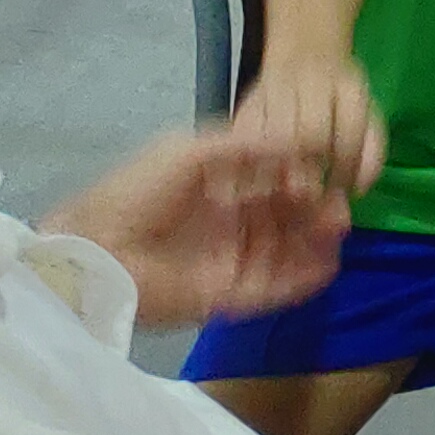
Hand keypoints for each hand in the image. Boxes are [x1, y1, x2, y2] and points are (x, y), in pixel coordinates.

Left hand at [42, 128, 352, 326]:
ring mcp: (232, 260)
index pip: (273, 178)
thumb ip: (243, 144)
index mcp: (219, 186)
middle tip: (338, 202)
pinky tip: (329, 262)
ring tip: (337, 226)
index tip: (322, 167)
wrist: (96, 253)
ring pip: (289, 249)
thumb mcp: (186, 152)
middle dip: (316, 206)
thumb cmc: (135, 194)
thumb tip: (297, 138)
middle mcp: (231, 222)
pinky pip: (277, 287)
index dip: (301, 172)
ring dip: (317, 239)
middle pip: (287, 215)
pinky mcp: (230, 296)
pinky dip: (305, 278)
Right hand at [228, 46, 385, 196]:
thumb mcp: (368, 118)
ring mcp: (276, 90)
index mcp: (348, 88)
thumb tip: (359, 189)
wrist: (306, 52)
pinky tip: (260, 180)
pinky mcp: (247, 102)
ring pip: (275, 137)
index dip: (346, 168)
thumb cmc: (339, 98)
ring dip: (281, 169)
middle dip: (312, 168)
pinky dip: (251, 162)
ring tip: (286, 190)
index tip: (343, 190)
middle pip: (309, 134)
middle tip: (312, 192)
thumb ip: (372, 153)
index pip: (349, 132)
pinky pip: (244, 137)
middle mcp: (312, 84)